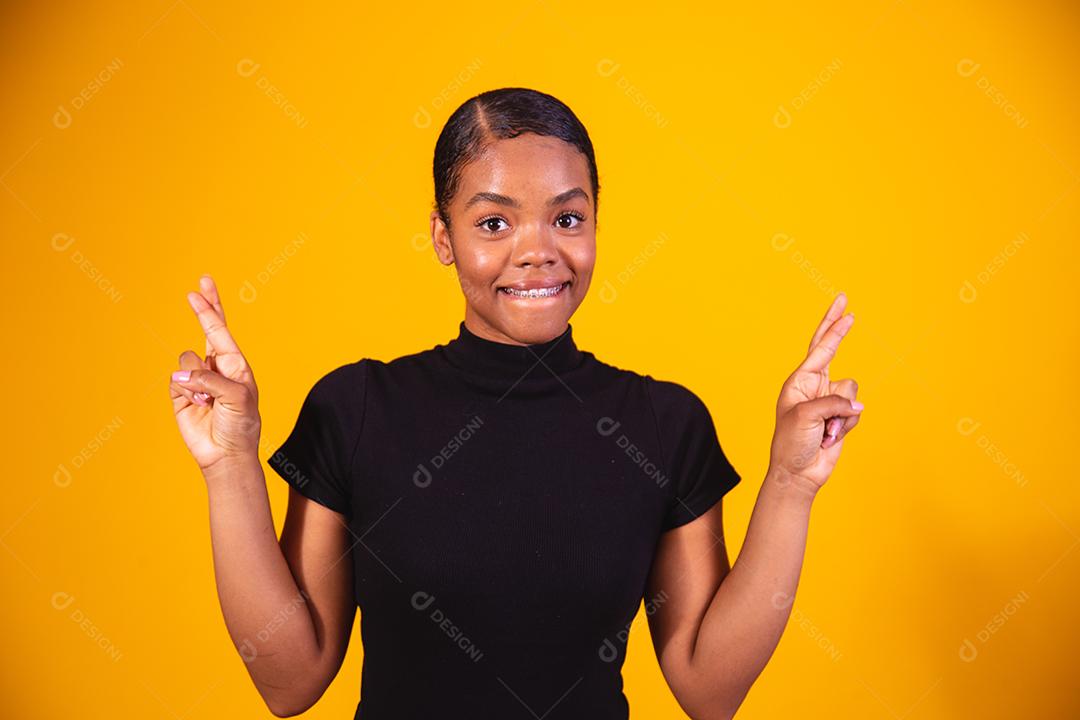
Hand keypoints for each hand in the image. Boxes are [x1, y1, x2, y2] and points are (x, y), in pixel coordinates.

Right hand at [169, 275, 261, 474]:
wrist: (226, 453)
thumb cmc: (240, 425)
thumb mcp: (237, 397)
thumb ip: (211, 379)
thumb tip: (181, 375)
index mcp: (235, 364)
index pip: (221, 329)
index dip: (210, 308)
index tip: (200, 287)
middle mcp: (216, 367)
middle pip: (206, 330)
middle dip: (203, 308)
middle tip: (198, 287)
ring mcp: (198, 379)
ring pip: (185, 361)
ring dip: (196, 380)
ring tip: (209, 401)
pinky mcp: (181, 394)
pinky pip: (175, 381)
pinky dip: (185, 392)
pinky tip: (198, 406)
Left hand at [768, 292, 862, 491]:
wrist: (798, 473)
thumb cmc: (792, 443)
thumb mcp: (806, 417)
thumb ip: (833, 402)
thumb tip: (857, 404)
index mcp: (799, 381)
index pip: (820, 348)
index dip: (834, 328)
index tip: (847, 311)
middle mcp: (814, 386)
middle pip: (830, 349)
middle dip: (837, 326)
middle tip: (845, 301)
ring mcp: (828, 400)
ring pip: (852, 391)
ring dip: (842, 414)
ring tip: (824, 431)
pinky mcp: (840, 415)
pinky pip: (856, 412)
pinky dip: (846, 425)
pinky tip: (831, 438)